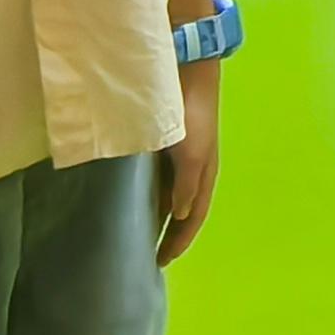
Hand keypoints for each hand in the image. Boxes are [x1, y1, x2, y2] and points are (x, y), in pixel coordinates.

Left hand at [157, 69, 220, 265]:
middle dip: (170, 234)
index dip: (180, 240)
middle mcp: (192, 170)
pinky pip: (156, 180)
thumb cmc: (194, 114)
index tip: (161, 263)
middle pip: (182, 210)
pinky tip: (130, 201)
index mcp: (204, 174)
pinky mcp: (163, 145)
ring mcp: (178, 157)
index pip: (193, 216)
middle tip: (149, 257)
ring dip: (158, 217)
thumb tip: (178, 215)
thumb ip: (188, 185)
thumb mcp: (195, 153)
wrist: (187, 71)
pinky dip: (148, 196)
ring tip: (138, 236)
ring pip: (168, 196)